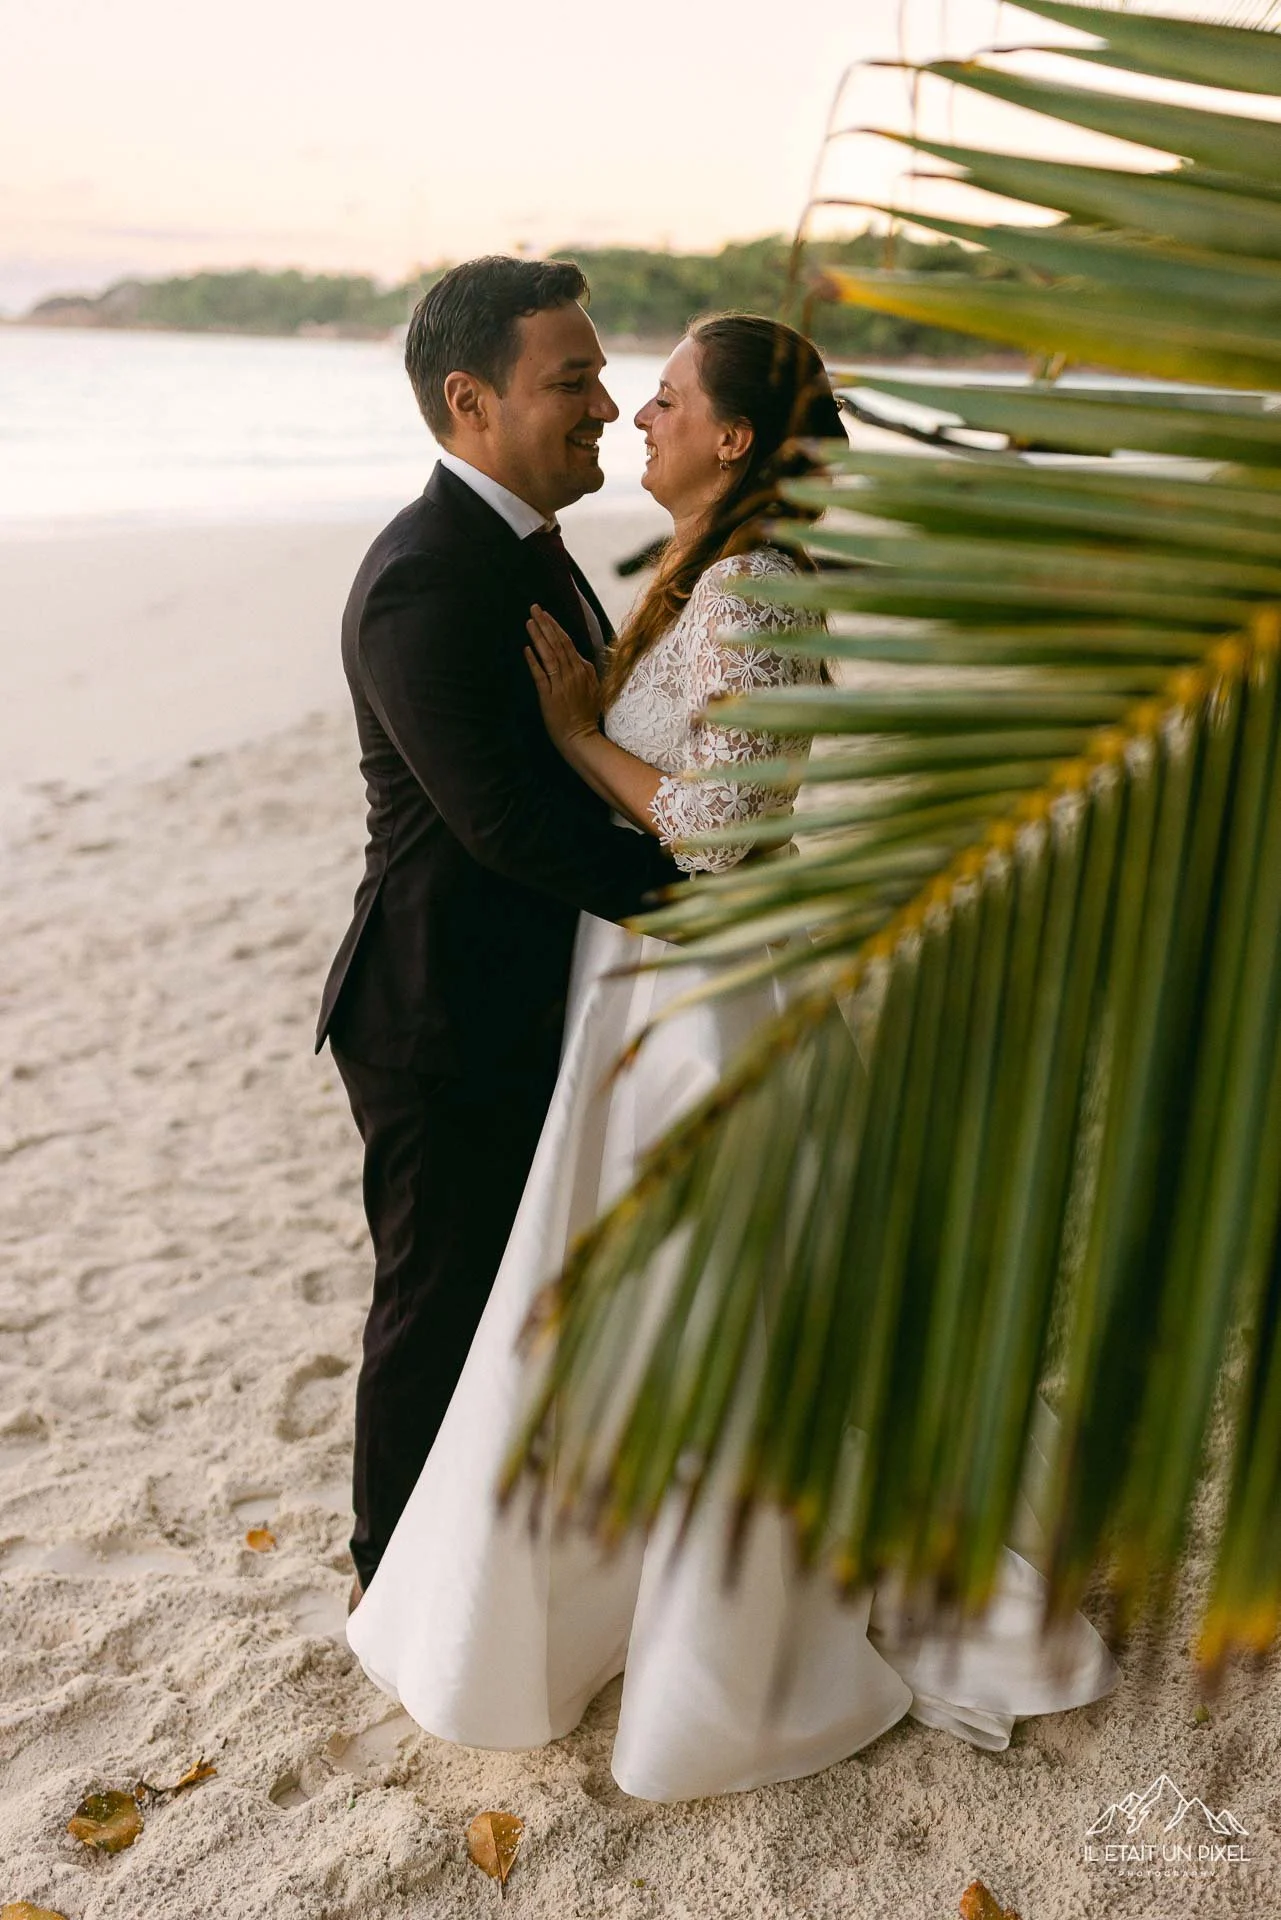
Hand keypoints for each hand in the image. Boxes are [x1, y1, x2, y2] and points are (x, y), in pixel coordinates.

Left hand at [524, 604, 601, 751]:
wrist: (582, 738)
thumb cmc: (586, 715)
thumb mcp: (592, 689)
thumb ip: (584, 672)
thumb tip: (577, 657)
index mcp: (584, 670)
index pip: (568, 643)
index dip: (555, 627)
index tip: (546, 615)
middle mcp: (573, 674)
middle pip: (558, 643)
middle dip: (546, 624)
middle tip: (534, 608)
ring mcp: (562, 685)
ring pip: (549, 655)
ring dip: (539, 636)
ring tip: (529, 621)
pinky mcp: (550, 696)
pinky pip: (541, 675)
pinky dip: (534, 661)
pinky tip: (526, 648)